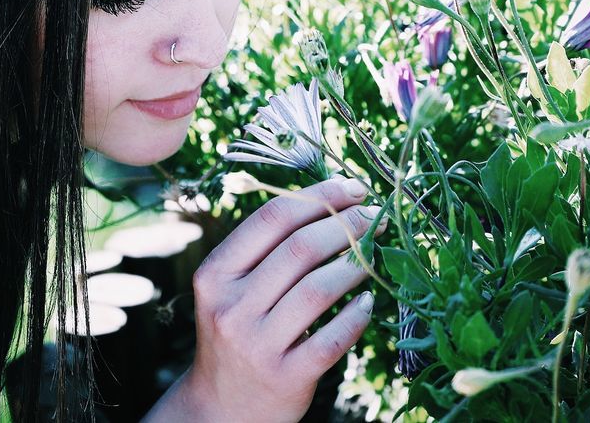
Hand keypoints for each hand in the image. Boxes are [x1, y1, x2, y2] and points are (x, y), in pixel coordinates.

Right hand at [145, 176, 376, 421]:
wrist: (221, 408)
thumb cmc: (236, 333)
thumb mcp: (230, 289)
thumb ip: (265, 252)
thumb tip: (330, 204)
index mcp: (215, 274)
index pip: (271, 219)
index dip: (318, 196)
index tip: (352, 188)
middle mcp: (232, 307)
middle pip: (299, 249)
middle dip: (346, 225)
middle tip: (373, 216)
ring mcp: (258, 344)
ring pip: (319, 290)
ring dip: (355, 265)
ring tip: (373, 254)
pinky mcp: (286, 377)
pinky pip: (332, 338)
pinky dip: (357, 316)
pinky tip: (369, 303)